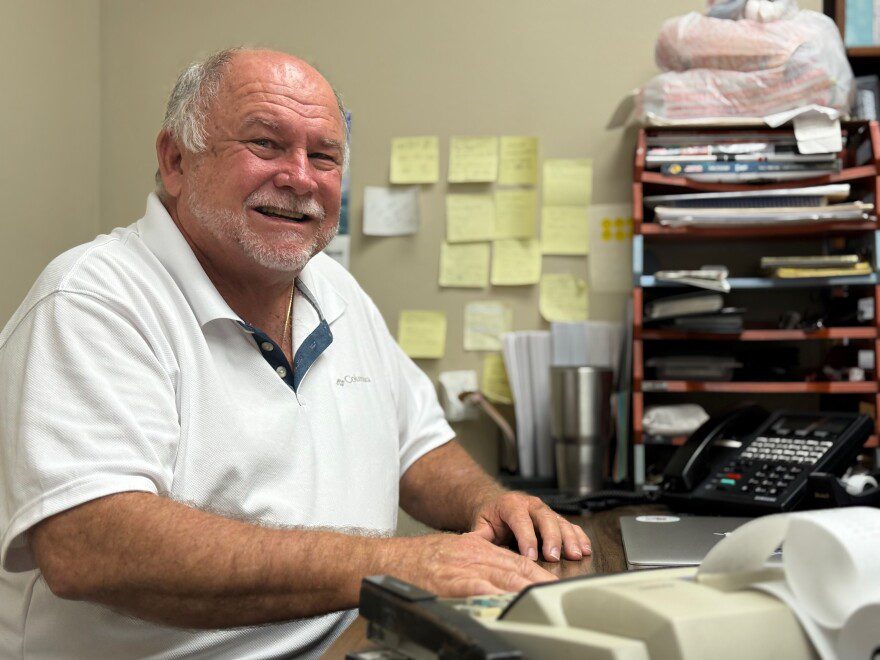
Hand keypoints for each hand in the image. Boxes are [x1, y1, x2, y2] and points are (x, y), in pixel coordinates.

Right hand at [390, 532, 557, 596]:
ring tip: (543, 599)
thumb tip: (498, 578)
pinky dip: (496, 595)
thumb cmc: (418, 560)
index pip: (516, 559)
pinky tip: (508, 602)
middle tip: (558, 593)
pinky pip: (479, 588)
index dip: (537, 572)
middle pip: (516, 568)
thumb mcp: (454, 553)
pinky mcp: (450, 582)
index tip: (552, 583)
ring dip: (526, 589)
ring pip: (503, 577)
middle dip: (539, 581)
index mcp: (477, 547)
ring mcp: (463, 568)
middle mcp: (474, 554)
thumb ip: (476, 561)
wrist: (388, 559)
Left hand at [471, 491, 591, 561]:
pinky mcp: (554, 517)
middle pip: (544, 518)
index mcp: (510, 504)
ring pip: (560, 521)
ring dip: (569, 538)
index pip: (520, 520)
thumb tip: (474, 549)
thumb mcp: (481, 524)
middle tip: (554, 556)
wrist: (496, 503)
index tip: (530, 556)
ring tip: (576, 554)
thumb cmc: (490, 517)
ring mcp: (544, 510)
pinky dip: (579, 536)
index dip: (526, 538)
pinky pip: (569, 525)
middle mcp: (530, 504)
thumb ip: (479, 537)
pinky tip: (585, 548)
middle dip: (551, 538)